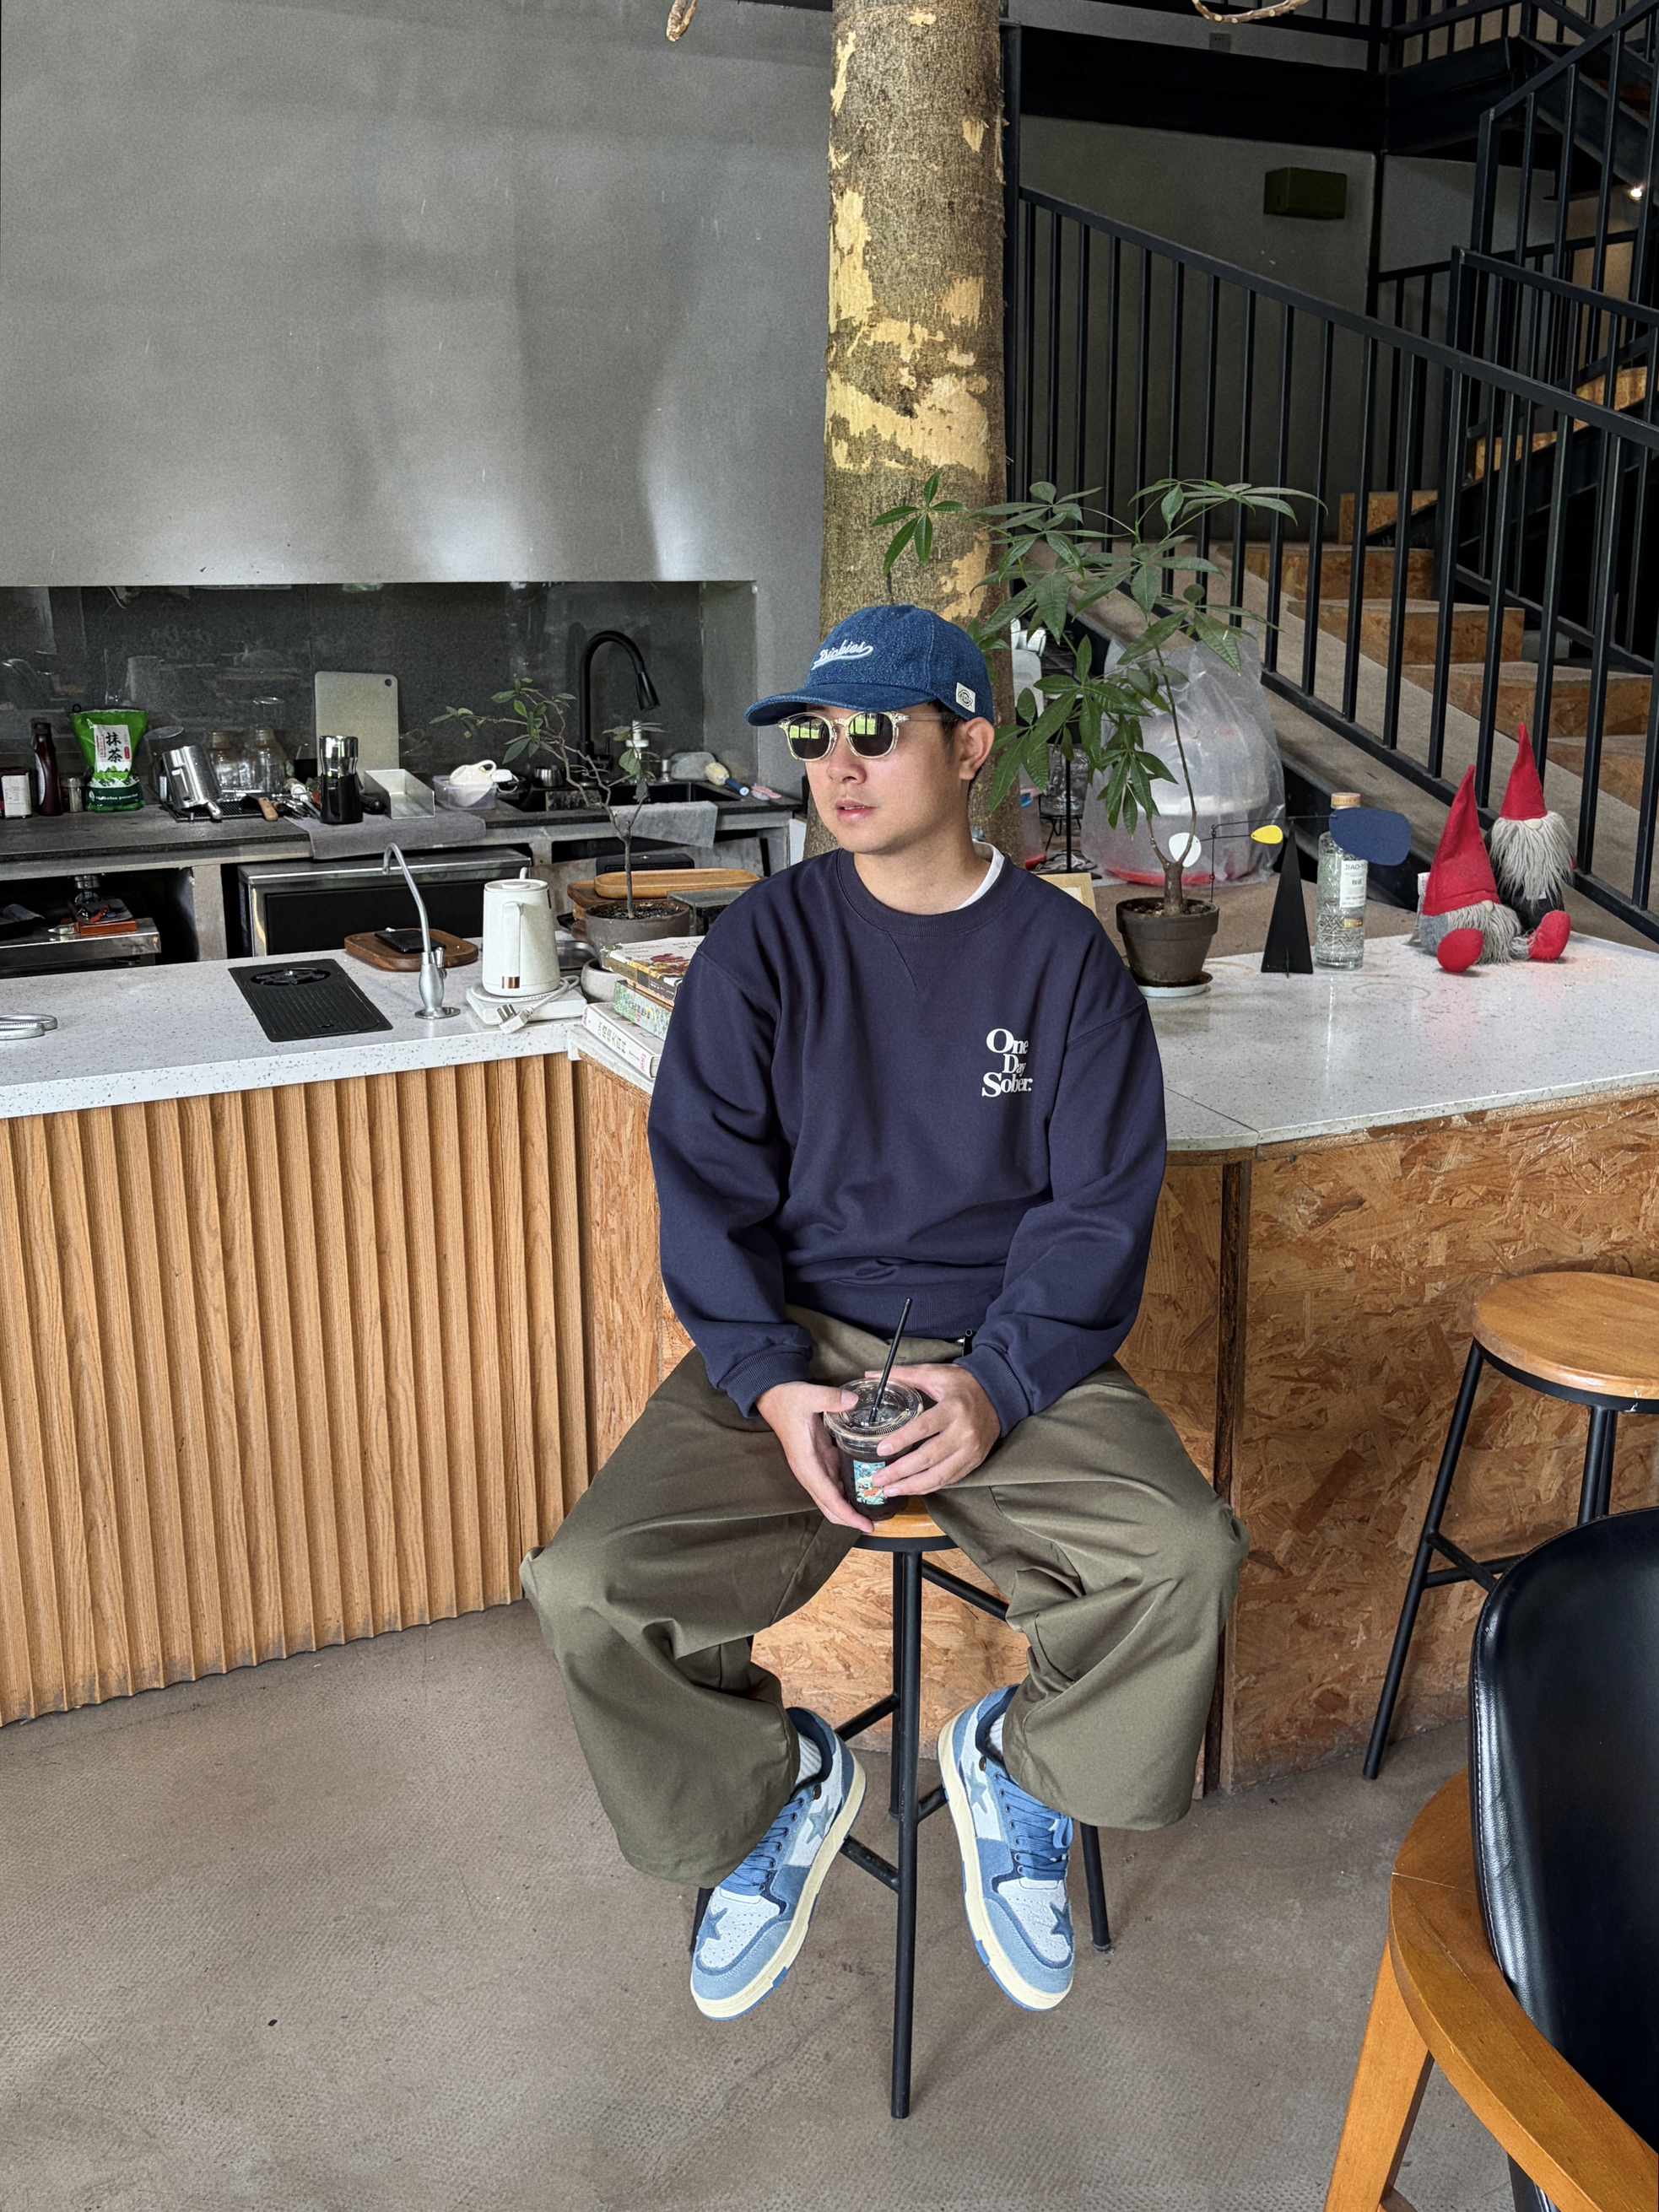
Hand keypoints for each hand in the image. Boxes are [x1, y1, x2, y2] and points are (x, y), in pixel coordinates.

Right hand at [755, 1379, 872, 1532]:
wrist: (773, 1395)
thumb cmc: (787, 1399)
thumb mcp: (808, 1395)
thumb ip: (830, 1399)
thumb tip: (853, 1401)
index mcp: (805, 1463)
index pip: (828, 1497)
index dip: (847, 1514)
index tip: (864, 1525)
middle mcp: (809, 1470)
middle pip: (829, 1506)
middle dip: (850, 1519)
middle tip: (874, 1524)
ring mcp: (814, 1466)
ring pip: (832, 1497)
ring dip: (850, 1507)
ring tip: (874, 1510)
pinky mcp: (819, 1459)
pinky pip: (835, 1482)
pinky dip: (848, 1490)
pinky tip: (866, 1488)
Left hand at [868, 1364, 999, 1497]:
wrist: (998, 1394)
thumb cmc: (963, 1384)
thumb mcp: (935, 1373)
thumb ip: (903, 1375)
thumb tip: (869, 1375)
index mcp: (953, 1408)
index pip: (924, 1428)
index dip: (902, 1440)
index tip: (881, 1450)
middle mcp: (964, 1432)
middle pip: (929, 1457)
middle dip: (901, 1471)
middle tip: (878, 1478)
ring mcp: (971, 1450)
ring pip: (939, 1475)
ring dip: (912, 1486)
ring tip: (889, 1490)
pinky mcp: (975, 1461)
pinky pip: (949, 1479)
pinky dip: (929, 1486)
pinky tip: (911, 1488)